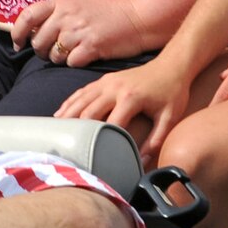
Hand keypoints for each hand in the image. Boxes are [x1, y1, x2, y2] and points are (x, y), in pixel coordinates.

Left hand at [12, 0, 150, 65]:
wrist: (136, 18)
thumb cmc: (106, 14)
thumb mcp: (77, 5)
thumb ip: (55, 15)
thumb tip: (32, 32)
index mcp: (61, 3)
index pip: (28, 15)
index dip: (18, 32)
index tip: (19, 43)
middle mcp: (67, 15)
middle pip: (38, 42)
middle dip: (43, 51)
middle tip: (55, 52)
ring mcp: (79, 31)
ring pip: (53, 55)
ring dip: (60, 59)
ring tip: (75, 51)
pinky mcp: (91, 46)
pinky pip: (70, 63)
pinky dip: (75, 63)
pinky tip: (86, 56)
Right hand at [56, 59, 192, 166]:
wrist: (172, 65)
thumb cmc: (172, 93)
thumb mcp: (170, 118)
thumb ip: (156, 140)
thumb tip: (141, 162)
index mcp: (131, 98)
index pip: (111, 123)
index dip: (101, 141)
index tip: (91, 157)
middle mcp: (114, 88)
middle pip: (89, 111)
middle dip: (76, 130)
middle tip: (64, 149)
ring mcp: (107, 81)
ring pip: (81, 100)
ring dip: (67, 116)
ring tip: (55, 133)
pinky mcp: (105, 79)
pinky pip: (83, 91)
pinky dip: (70, 103)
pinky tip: (61, 114)